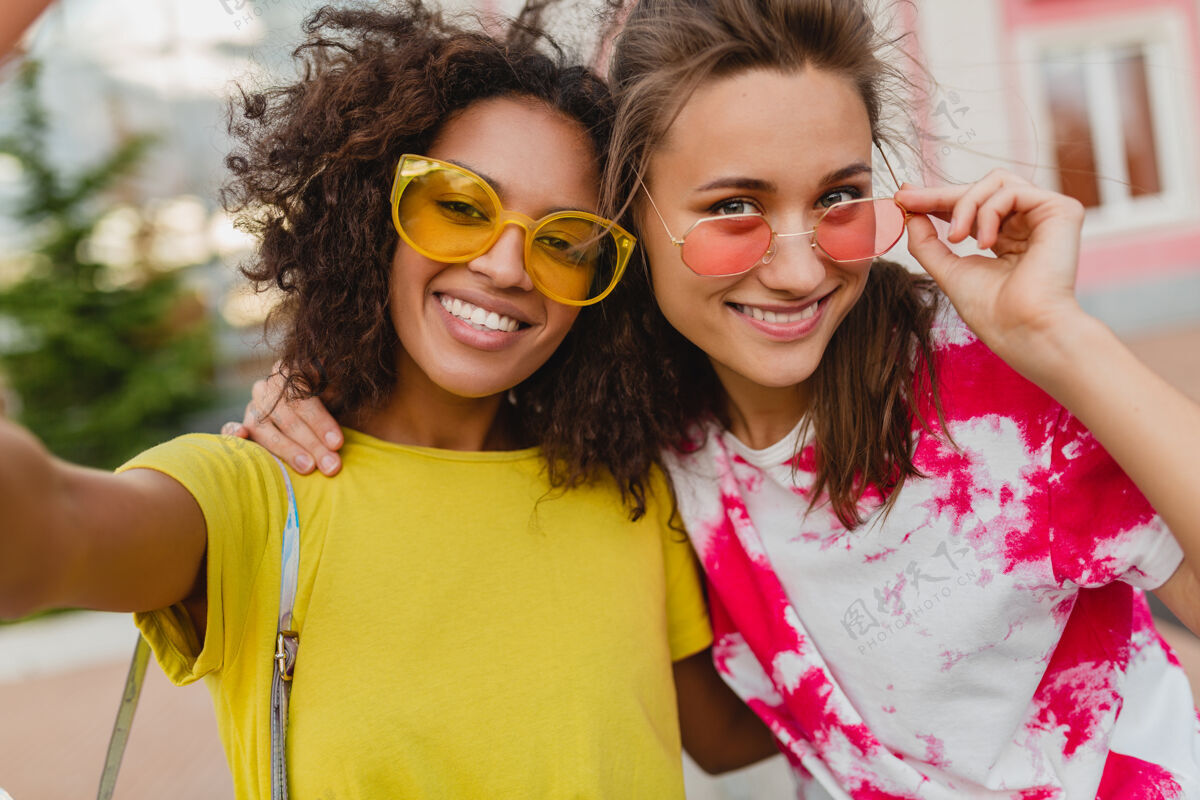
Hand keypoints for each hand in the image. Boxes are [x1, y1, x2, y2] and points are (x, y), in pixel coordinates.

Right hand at [220, 363, 343, 474]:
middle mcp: (268, 386)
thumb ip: (335, 387)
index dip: (321, 421)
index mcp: (291, 371)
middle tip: (331, 465)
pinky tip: (240, 435)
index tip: (337, 443)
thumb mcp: (335, 393)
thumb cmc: (328, 404)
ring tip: (309, 467)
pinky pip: (231, 428)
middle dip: (312, 443)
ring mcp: (253, 405)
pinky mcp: (242, 424)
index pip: (304, 397)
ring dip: (288, 449)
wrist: (308, 411)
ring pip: (265, 428)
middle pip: (288, 416)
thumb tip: (330, 376)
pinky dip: (232, 431)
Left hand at [895, 169, 1087, 375]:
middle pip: (982, 188)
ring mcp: (1045, 217)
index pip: (971, 208)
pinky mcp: (1061, 210)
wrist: (1024, 329)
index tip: (904, 197)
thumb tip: (910, 214)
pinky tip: (985, 243)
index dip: (937, 199)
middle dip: (941, 194)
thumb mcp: (948, 270)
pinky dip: (988, 212)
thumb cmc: (992, 311)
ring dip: (965, 206)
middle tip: (909, 201)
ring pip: (996, 182)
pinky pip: (1012, 191)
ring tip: (956, 239)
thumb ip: (928, 243)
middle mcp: (1028, 224)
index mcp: (1006, 240)